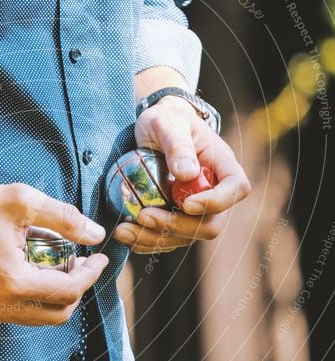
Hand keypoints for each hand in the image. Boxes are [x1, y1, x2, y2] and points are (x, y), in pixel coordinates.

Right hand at [0, 181, 107, 324]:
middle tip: (79, 262)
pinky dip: (34, 296)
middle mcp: (2, 306)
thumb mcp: (22, 202)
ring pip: (39, 316)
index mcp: (14, 283)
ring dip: (55, 294)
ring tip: (56, 263)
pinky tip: (32, 268)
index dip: (90, 274)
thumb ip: (64, 219)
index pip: (69, 291)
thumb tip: (96, 234)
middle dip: (76, 288)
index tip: (99, 257)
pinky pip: (19, 312)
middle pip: (58, 312)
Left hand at [114, 96, 250, 253]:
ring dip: (156, 239)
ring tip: (123, 231)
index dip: (216, 202)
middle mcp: (214, 191)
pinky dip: (146, 241)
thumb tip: (187, 174)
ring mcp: (196, 209)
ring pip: (187, 237)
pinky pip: (167, 238)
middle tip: (143, 217)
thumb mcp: (166, 122)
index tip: (186, 203)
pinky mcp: (176, 218)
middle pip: (211, 223)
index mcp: (222, 165)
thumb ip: (177, 144)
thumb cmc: (165, 119)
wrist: (153, 129)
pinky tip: (126, 234)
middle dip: (178, 227)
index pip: (237, 188)